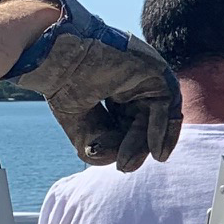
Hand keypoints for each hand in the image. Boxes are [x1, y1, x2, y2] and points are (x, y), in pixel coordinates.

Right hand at [0, 0, 182, 171]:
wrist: (56, 57)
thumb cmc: (63, 83)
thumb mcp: (80, 122)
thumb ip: (99, 145)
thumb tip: (118, 164)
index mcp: (118, 90)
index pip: (132, 124)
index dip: (128, 146)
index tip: (121, 165)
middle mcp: (135, 82)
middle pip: (146, 121)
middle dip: (138, 148)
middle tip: (125, 166)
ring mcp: (146, 75)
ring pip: (160, 115)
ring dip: (150, 142)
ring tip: (132, 161)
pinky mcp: (154, 70)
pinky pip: (167, 103)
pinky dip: (162, 128)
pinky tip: (154, 150)